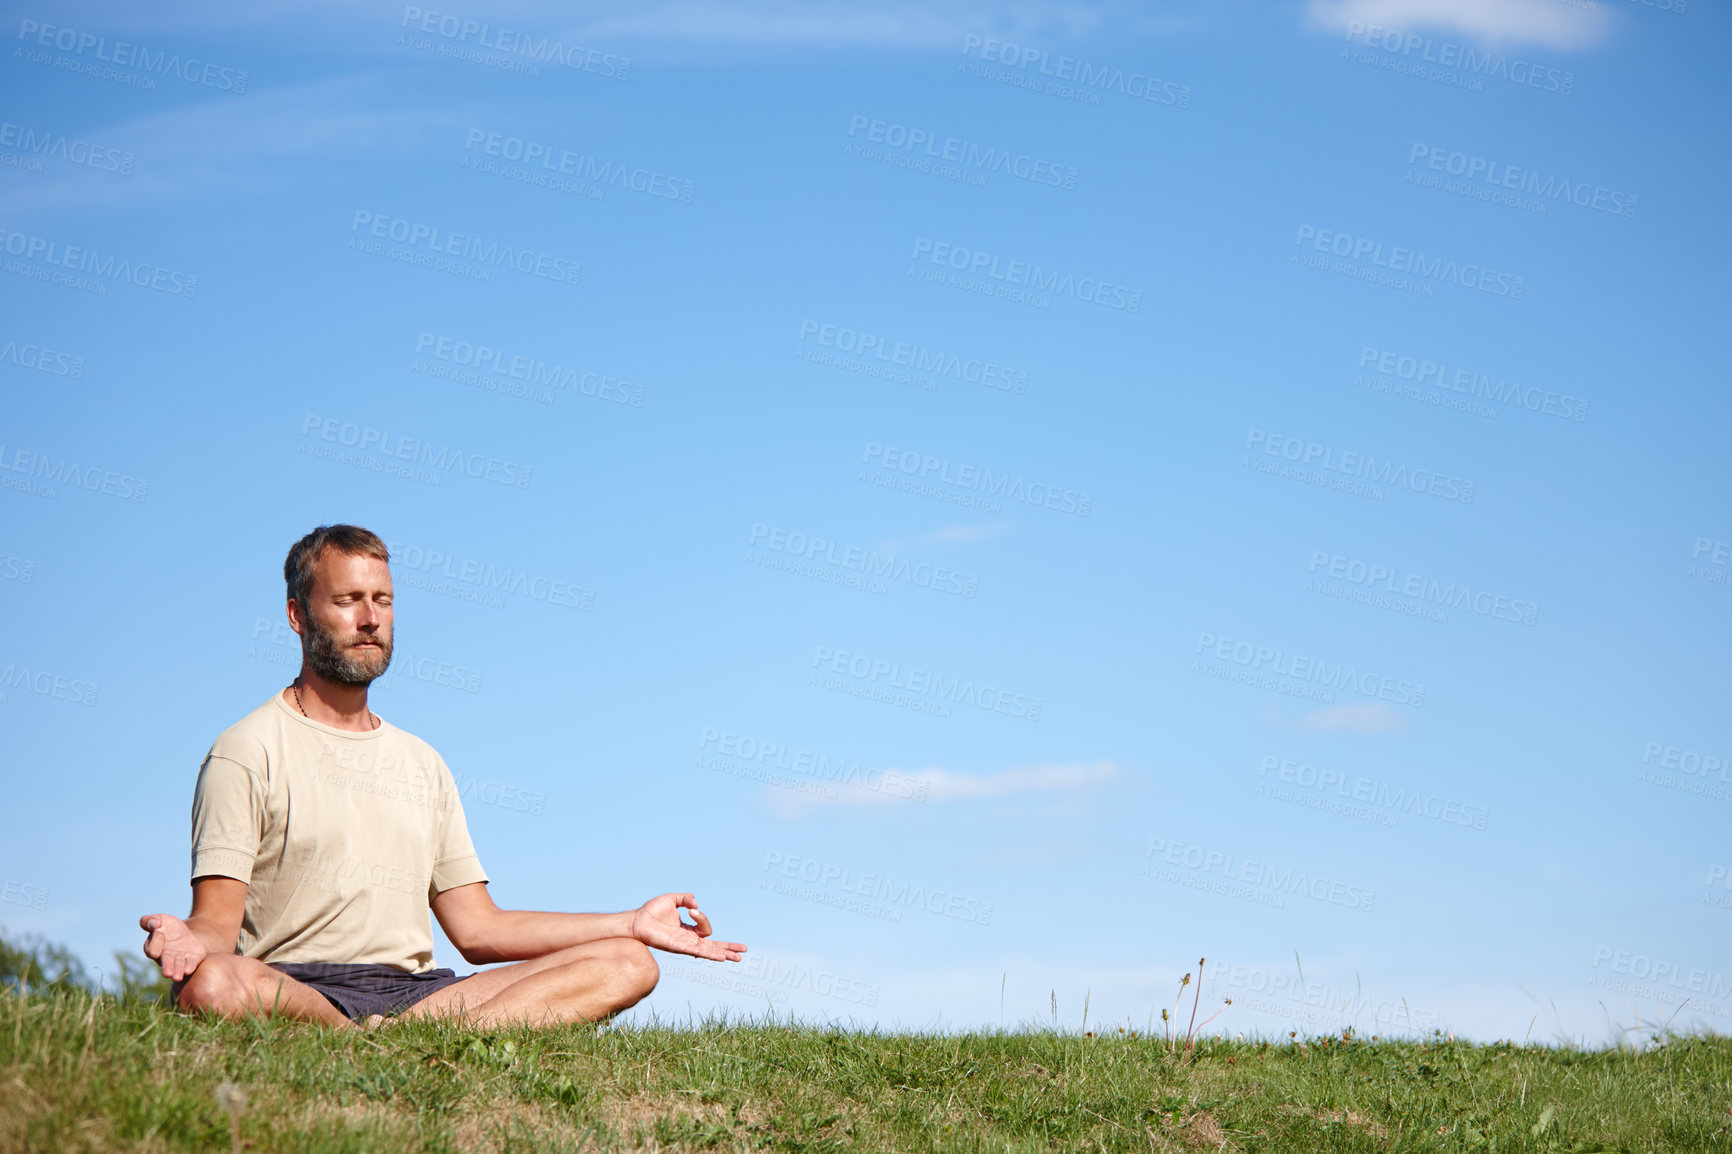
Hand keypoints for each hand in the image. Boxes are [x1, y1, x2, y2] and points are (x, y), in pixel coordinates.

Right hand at [139, 913, 207, 981]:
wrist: (186, 931)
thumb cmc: (167, 926)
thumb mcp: (159, 919)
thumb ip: (150, 921)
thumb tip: (154, 924)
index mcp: (154, 948)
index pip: (152, 949)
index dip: (156, 940)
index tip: (160, 931)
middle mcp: (165, 956)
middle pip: (166, 962)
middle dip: (167, 967)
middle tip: (168, 974)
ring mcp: (179, 959)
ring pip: (178, 966)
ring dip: (178, 971)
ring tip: (178, 977)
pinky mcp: (192, 959)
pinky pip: (191, 964)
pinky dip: (190, 967)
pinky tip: (188, 970)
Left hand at [630, 893, 746, 961]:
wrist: (636, 921)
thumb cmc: (651, 911)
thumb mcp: (672, 899)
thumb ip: (685, 898)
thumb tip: (696, 903)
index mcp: (687, 930)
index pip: (705, 927)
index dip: (702, 917)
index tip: (691, 908)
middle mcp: (688, 940)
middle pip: (713, 946)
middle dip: (728, 948)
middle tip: (744, 951)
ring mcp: (684, 945)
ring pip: (708, 951)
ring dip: (724, 953)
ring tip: (738, 958)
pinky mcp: (679, 947)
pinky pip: (698, 952)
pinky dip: (711, 954)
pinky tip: (721, 957)